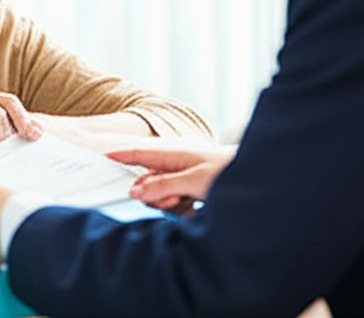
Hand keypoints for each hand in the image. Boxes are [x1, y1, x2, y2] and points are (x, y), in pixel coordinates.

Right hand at [106, 143, 235, 212]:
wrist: (262, 179)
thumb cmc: (230, 173)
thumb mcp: (194, 181)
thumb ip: (163, 185)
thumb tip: (135, 189)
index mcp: (174, 153)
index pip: (139, 153)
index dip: (120, 156)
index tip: (101, 158)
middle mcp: (178, 163)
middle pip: (148, 180)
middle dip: (154, 194)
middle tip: (171, 202)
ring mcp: (186, 177)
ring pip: (162, 194)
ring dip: (169, 204)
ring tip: (188, 206)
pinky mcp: (195, 190)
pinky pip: (176, 203)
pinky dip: (182, 209)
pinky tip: (196, 210)